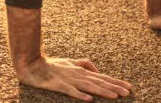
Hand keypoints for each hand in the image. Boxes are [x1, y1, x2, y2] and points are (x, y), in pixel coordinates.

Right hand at [16, 56, 131, 100]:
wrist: (32, 64)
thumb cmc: (51, 65)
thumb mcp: (69, 62)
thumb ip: (83, 64)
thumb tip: (96, 70)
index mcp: (80, 70)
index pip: (101, 76)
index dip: (115, 81)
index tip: (128, 86)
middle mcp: (77, 74)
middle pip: (98, 81)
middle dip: (114, 87)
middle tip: (128, 92)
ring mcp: (68, 80)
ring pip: (88, 86)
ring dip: (102, 91)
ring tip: (115, 96)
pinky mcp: (58, 85)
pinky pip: (70, 91)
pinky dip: (80, 95)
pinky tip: (89, 99)